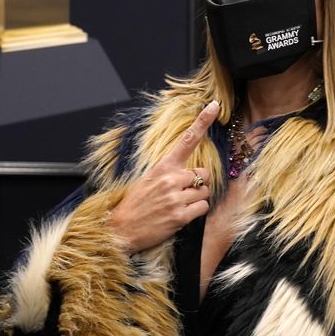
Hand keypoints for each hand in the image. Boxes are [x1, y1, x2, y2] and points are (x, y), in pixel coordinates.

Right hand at [108, 101, 219, 253]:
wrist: (120, 228)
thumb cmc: (136, 203)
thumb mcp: (149, 179)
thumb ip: (170, 172)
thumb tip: (191, 172)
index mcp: (163, 166)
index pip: (186, 140)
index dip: (202, 122)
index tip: (214, 106)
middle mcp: (171, 179)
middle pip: (204, 174)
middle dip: (199, 183)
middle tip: (184, 192)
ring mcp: (175, 197)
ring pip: (205, 192)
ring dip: (197, 199)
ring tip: (179, 204)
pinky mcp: (180, 216)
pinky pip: (203, 208)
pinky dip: (196, 212)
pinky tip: (182, 215)